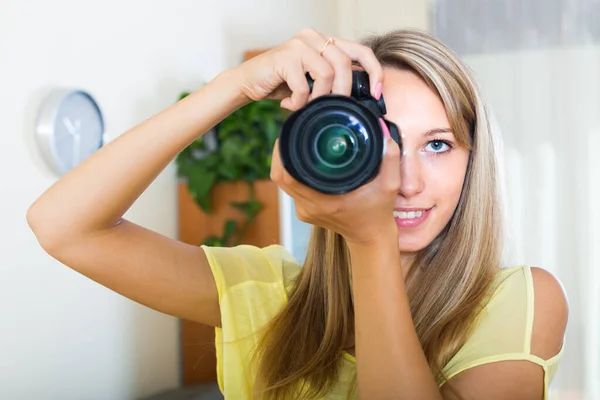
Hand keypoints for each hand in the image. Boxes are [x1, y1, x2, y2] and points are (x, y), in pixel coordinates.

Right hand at [230, 28, 382, 110]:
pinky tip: (289, 105)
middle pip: (346, 64)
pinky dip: (299, 102)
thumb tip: (361, 98)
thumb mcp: (314, 82)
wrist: (248, 82)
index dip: (374, 72)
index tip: (377, 94)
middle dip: (343, 92)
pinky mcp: (285, 56)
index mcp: (326, 41)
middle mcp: (314, 37)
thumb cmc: (282, 84)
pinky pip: (304, 86)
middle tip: (334, 109)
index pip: (361, 51)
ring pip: (328, 74)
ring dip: (320, 98)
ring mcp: (299, 44)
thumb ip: (334, 82)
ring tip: (306, 106)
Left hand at [270, 119, 401, 246]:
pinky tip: (301, 161)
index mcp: (326, 200)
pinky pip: (289, 189)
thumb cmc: (379, 211)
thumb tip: (385, 134)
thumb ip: (389, 159)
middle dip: (281, 152)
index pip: (289, 175)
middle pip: (280, 176)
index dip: (284, 152)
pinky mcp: (303, 212)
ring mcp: (304, 211)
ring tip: (294, 142)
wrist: (370, 236)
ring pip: (282, 182)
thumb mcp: (390, 185)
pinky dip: (291, 173)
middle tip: (291, 132)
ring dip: (284, 162)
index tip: (292, 133)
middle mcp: (310, 207)